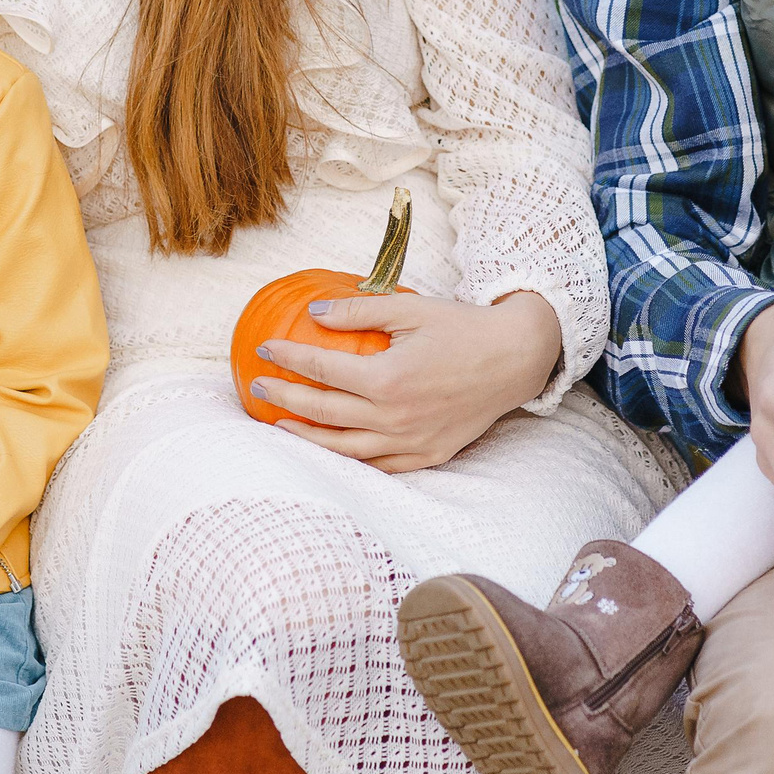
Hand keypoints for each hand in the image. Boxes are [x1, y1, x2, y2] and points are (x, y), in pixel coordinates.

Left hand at [247, 289, 561, 472]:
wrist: (515, 359)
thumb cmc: (461, 328)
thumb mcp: (409, 308)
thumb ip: (358, 311)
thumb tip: (314, 313)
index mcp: (389, 380)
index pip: (322, 371)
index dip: (288, 359)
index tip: (264, 350)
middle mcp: (396, 418)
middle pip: (325, 413)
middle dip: (284, 401)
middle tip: (257, 390)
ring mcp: (412, 442)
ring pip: (346, 449)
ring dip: (308, 438)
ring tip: (281, 424)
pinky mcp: (428, 455)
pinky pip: (379, 465)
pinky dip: (349, 459)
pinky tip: (330, 447)